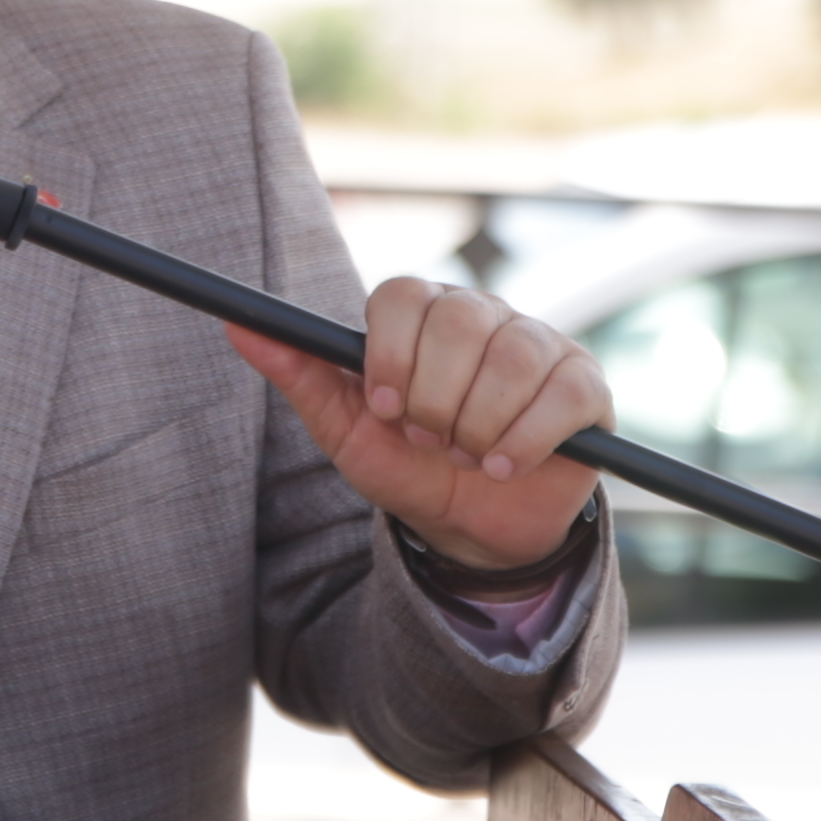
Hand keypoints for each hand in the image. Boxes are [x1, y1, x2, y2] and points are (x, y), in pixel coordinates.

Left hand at [230, 272, 607, 575]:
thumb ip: (299, 375)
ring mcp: (540, 342)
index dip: (391, 353)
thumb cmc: (407, 466)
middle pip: (460, 321)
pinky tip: (503, 465)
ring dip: (478, 425)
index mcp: (423, 314)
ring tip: (466, 455)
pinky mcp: (584, 383)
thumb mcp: (346, 430)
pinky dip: (525, 440)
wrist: (473, 526)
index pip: (402, 294)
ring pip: (513, 356)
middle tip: (429, 438)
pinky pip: (562, 393)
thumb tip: (236, 326)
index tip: (385, 407)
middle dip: (435, 399)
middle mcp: (483, 314)